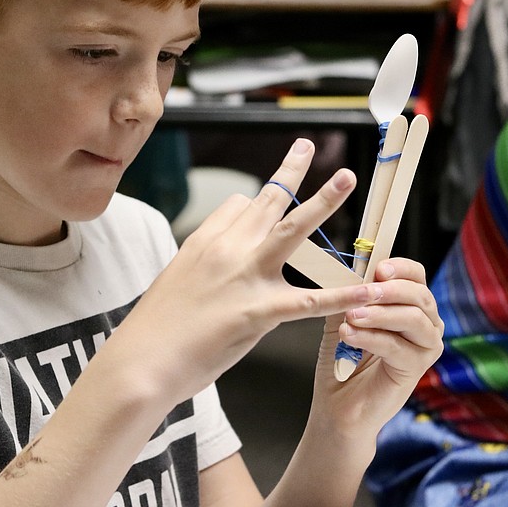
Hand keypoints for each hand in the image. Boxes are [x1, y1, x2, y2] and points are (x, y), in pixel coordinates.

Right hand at [107, 138, 378, 406]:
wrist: (141, 360)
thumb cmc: (156, 329)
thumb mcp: (175, 279)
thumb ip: (205, 263)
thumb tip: (224, 260)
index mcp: (204, 241)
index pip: (239, 204)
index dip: (258, 202)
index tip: (268, 202)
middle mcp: (226, 249)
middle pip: (266, 199)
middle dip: (291, 170)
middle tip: (308, 146)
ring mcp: (244, 277)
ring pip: (293, 229)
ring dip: (324, 201)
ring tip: (347, 180)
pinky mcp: (257, 311)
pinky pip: (309, 299)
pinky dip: (341, 295)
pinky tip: (366, 292)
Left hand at [313, 257, 442, 436]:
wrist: (337, 403)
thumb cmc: (342, 356)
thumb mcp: (343, 314)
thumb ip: (352, 293)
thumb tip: (353, 267)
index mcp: (409, 304)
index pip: (416, 275)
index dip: (400, 268)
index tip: (377, 268)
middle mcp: (426, 323)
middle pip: (420, 295)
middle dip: (389, 290)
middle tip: (362, 293)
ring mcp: (426, 346)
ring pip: (414, 318)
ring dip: (379, 314)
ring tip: (350, 317)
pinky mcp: (417, 368)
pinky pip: (399, 346)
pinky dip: (371, 338)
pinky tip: (349, 335)